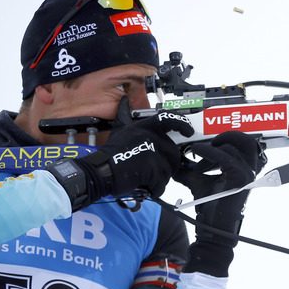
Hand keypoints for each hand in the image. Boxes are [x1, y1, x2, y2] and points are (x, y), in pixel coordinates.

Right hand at [47, 101, 193, 210]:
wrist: (101, 170)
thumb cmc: (111, 152)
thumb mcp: (120, 129)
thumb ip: (125, 115)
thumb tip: (124, 100)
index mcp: (146, 126)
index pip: (170, 120)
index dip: (182, 125)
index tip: (188, 133)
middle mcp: (152, 137)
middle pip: (173, 153)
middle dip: (166, 165)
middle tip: (152, 171)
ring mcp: (154, 153)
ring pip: (169, 170)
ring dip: (159, 178)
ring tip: (145, 178)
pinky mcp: (154, 169)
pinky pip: (162, 183)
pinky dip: (154, 189)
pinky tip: (144, 186)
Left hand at [175, 131, 265, 275]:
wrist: (213, 229)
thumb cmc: (209, 207)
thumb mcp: (198, 182)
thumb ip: (189, 169)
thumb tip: (175, 157)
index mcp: (243, 170)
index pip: (244, 143)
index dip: (226, 137)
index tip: (206, 144)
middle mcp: (249, 171)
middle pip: (244, 140)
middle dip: (226, 136)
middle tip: (208, 143)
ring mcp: (246, 174)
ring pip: (230, 148)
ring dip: (211, 150)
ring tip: (198, 158)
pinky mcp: (239, 179)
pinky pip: (223, 157)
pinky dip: (207, 152)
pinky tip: (195, 155)